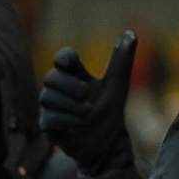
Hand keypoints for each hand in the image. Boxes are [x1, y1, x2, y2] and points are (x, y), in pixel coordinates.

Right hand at [40, 31, 137, 175]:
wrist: (106, 146)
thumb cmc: (110, 114)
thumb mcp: (117, 86)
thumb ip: (122, 61)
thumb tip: (131, 33)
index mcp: (75, 76)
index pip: (62, 57)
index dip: (64, 57)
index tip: (73, 60)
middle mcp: (60, 89)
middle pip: (51, 77)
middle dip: (69, 85)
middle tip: (86, 94)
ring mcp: (51, 106)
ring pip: (47, 97)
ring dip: (70, 105)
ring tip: (88, 113)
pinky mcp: (47, 124)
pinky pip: (48, 117)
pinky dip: (66, 120)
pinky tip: (80, 125)